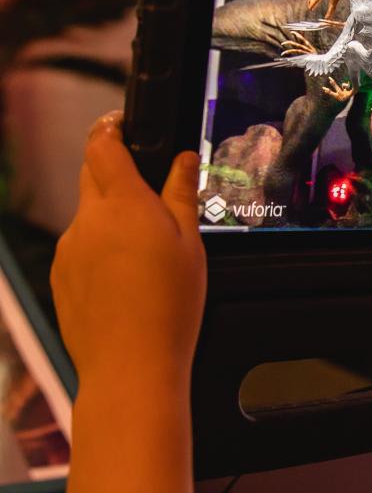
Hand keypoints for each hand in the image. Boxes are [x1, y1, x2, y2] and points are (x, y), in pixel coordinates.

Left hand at [51, 111, 205, 387]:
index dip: (113, 128)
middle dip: (113, 172)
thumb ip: (181, 195)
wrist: (129, 367)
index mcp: (123, 204)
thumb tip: (182, 159)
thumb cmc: (168, 308)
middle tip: (147, 191)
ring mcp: (69, 250)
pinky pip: (79, 250)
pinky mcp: (61, 278)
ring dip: (110, 219)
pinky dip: (99, 252)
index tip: (124, 125)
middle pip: (92, 176)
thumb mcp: (190, 245)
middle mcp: (87, 220)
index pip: (104, 145)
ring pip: (88, 217)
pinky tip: (126, 281)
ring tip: (144, 253)